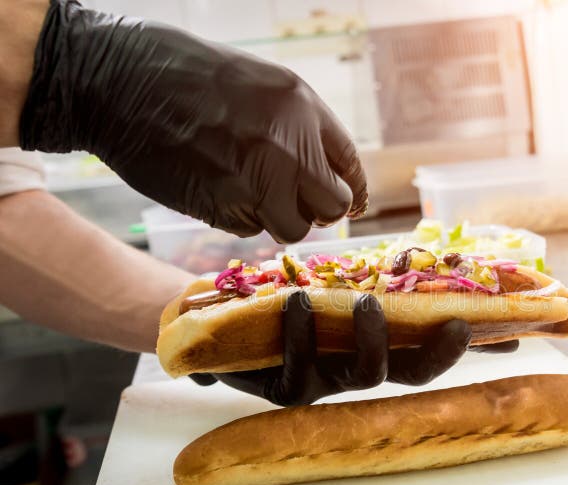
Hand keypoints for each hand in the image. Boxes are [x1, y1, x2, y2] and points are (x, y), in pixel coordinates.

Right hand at [19, 1, 366, 240]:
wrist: (120, 82)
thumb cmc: (191, 77)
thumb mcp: (264, 85)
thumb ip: (302, 129)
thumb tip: (330, 177)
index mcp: (302, 108)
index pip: (349, 167)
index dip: (350, 191)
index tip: (348, 203)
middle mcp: (287, 147)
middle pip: (330, 207)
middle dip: (319, 209)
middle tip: (300, 201)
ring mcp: (255, 181)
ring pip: (292, 227)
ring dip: (278, 217)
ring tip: (250, 189)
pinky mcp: (222, 208)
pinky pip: (250, 228)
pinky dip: (241, 216)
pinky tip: (217, 185)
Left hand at [190, 291, 518, 405]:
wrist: (229, 323)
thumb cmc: (296, 304)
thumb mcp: (341, 289)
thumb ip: (383, 289)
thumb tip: (438, 268)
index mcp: (379, 349)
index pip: (435, 352)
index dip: (471, 345)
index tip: (512, 329)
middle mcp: (358, 371)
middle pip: (411, 373)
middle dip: (439, 353)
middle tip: (456, 323)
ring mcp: (325, 382)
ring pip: (361, 375)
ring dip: (370, 338)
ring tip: (365, 301)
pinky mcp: (283, 385)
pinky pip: (298, 366)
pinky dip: (301, 333)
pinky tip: (299, 301)